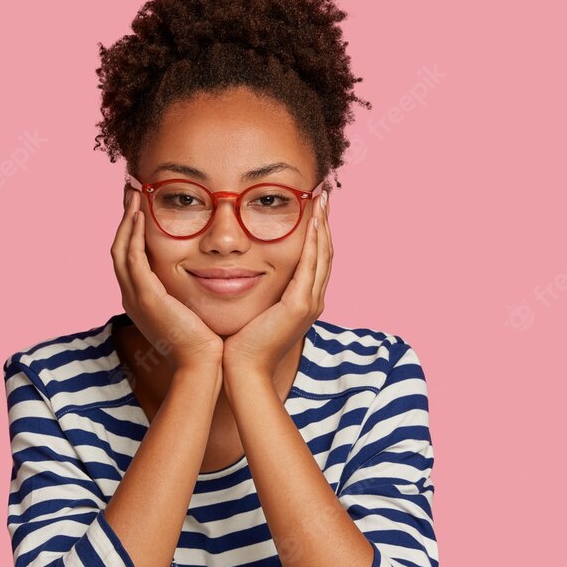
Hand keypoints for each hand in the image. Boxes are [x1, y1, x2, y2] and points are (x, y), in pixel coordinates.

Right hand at [111, 188, 222, 373]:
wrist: (201, 364)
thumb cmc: (203, 341)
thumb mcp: (190, 310)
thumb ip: (186, 292)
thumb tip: (201, 275)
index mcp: (140, 300)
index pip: (128, 258)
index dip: (131, 231)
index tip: (139, 208)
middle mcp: (131, 297)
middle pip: (118, 249)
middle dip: (124, 219)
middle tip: (130, 193)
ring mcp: (135, 297)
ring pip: (121, 249)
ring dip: (126, 220)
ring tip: (133, 195)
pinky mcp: (146, 297)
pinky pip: (133, 258)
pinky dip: (134, 235)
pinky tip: (141, 216)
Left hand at [222, 188, 332, 378]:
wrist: (243, 370)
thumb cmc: (241, 343)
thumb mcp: (254, 310)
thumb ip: (258, 291)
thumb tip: (243, 271)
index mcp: (303, 301)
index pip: (316, 259)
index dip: (318, 233)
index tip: (314, 208)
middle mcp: (312, 300)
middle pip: (325, 253)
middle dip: (325, 223)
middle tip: (324, 196)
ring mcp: (309, 303)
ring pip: (322, 255)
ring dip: (323, 225)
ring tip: (321, 201)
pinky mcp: (299, 306)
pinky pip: (310, 266)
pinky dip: (313, 242)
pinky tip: (312, 222)